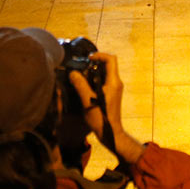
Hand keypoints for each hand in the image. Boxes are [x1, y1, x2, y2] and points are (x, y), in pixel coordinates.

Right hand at [67, 52, 144, 166]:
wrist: (110, 133)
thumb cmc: (100, 118)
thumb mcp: (87, 100)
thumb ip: (80, 85)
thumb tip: (73, 73)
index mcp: (113, 82)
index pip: (111, 59)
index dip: (99, 55)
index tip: (88, 58)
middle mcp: (116, 83)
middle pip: (108, 64)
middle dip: (95, 63)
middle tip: (82, 66)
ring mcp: (115, 89)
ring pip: (106, 72)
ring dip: (94, 71)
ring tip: (82, 76)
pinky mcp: (112, 94)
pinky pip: (104, 81)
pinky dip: (95, 79)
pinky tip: (85, 86)